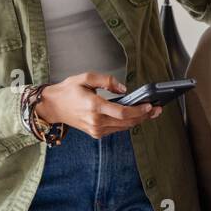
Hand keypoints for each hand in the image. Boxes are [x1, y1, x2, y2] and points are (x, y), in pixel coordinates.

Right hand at [36, 72, 161, 138]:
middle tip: (157, 110)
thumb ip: (107, 81)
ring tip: (150, 112)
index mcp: (94, 106)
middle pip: (127, 122)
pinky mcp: (96, 133)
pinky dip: (127, 123)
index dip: (138, 111)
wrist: (53, 106)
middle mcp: (96, 121)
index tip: (150, 106)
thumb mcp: (85, 77)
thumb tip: (124, 89)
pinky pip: (116, 129)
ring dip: (138, 120)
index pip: (122, 112)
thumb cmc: (68, 91)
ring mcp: (96, 129)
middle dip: (144, 116)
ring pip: (123, 127)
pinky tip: (135, 116)